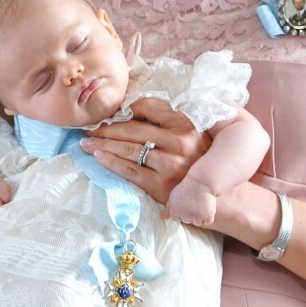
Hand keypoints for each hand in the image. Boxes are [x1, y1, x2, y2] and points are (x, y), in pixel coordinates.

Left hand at [80, 98, 210, 204]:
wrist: (219, 200)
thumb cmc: (201, 163)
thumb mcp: (194, 136)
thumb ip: (170, 122)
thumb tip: (129, 111)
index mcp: (187, 123)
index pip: (148, 107)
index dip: (124, 109)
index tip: (109, 113)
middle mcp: (181, 142)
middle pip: (133, 129)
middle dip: (106, 128)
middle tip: (88, 129)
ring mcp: (171, 164)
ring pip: (128, 149)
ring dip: (102, 144)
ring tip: (86, 143)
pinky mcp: (162, 185)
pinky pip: (129, 170)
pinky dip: (110, 162)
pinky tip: (98, 157)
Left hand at [163, 175, 216, 225]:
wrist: (201, 182)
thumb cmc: (186, 188)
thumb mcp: (173, 197)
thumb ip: (168, 208)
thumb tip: (162, 218)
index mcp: (175, 213)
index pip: (178, 219)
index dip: (183, 210)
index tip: (186, 202)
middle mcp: (185, 217)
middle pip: (189, 221)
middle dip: (191, 213)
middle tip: (194, 201)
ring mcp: (196, 217)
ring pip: (198, 222)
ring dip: (200, 215)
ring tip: (200, 202)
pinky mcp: (207, 217)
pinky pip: (207, 220)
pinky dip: (209, 215)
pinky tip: (207, 205)